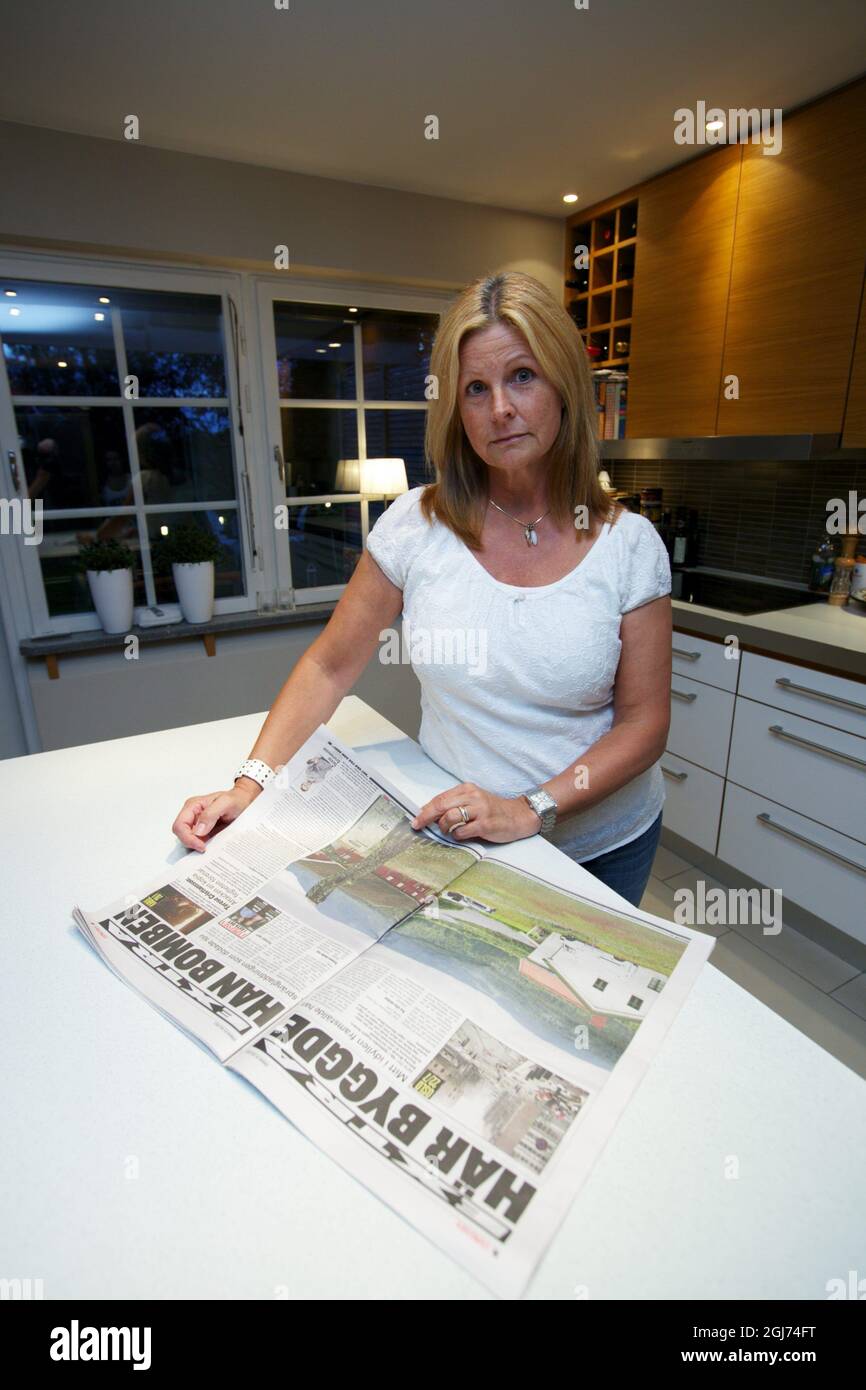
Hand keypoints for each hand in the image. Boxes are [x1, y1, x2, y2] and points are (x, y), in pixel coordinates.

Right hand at [172, 780, 261, 851]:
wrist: (245, 801)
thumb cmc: (236, 799)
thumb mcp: (225, 803)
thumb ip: (210, 814)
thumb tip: (198, 830)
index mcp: (193, 806)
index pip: (179, 825)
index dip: (187, 838)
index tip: (201, 846)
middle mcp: (192, 815)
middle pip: (182, 835)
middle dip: (192, 843)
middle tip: (206, 848)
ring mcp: (197, 824)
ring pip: (189, 840)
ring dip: (198, 846)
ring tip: (212, 847)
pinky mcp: (204, 832)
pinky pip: (199, 842)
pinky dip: (203, 846)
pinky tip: (213, 846)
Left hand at [410, 782, 541, 843]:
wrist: (518, 815)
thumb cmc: (493, 810)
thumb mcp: (473, 801)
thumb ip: (454, 804)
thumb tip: (430, 814)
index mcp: (467, 789)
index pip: (440, 798)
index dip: (425, 809)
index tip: (417, 818)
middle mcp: (473, 797)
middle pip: (441, 805)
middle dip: (426, 817)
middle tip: (418, 825)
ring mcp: (479, 810)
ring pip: (450, 817)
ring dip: (444, 827)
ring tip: (448, 830)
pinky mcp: (485, 825)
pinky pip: (462, 831)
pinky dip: (457, 835)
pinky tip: (462, 834)